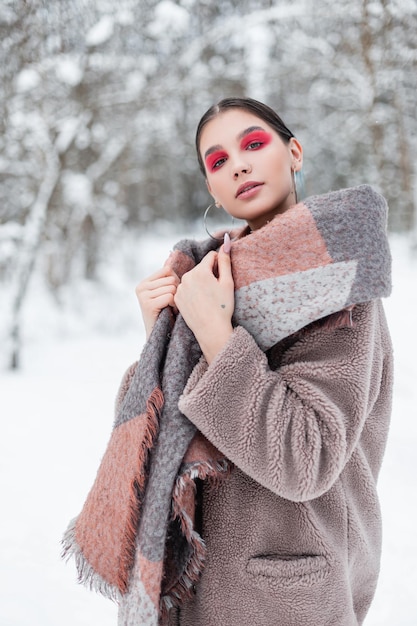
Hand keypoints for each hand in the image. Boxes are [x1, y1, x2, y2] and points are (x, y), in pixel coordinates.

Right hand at [135, 266, 179, 338]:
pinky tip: (169, 312)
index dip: (175, 282)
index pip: (167, 270)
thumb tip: (173, 253)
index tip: (171, 295)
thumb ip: (167, 274)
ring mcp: (142, 296)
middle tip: (171, 305)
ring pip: (172, 288)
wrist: (161, 337)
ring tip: (170, 309)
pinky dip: (174, 306)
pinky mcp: (147, 304)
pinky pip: (170, 296)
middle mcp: (140, 288)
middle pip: (171, 279)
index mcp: (144, 282)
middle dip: (176, 292)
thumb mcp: (166, 292)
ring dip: (176, 300)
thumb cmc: (167, 314)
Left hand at [174, 245, 233, 362]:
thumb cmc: (222, 306)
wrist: (211, 330)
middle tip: (216, 291)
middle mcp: (187, 277)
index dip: (219, 265)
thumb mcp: (227, 282)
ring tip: (208, 299)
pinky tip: (200, 303)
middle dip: (209, 274)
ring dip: (200, 283)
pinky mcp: (177, 299)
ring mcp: (180, 289)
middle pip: (201, 268)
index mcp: (200, 271)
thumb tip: (225, 242)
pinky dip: (193, 293)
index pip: (211, 257)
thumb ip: (225, 260)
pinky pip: (186, 290)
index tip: (222, 277)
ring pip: (193, 279)